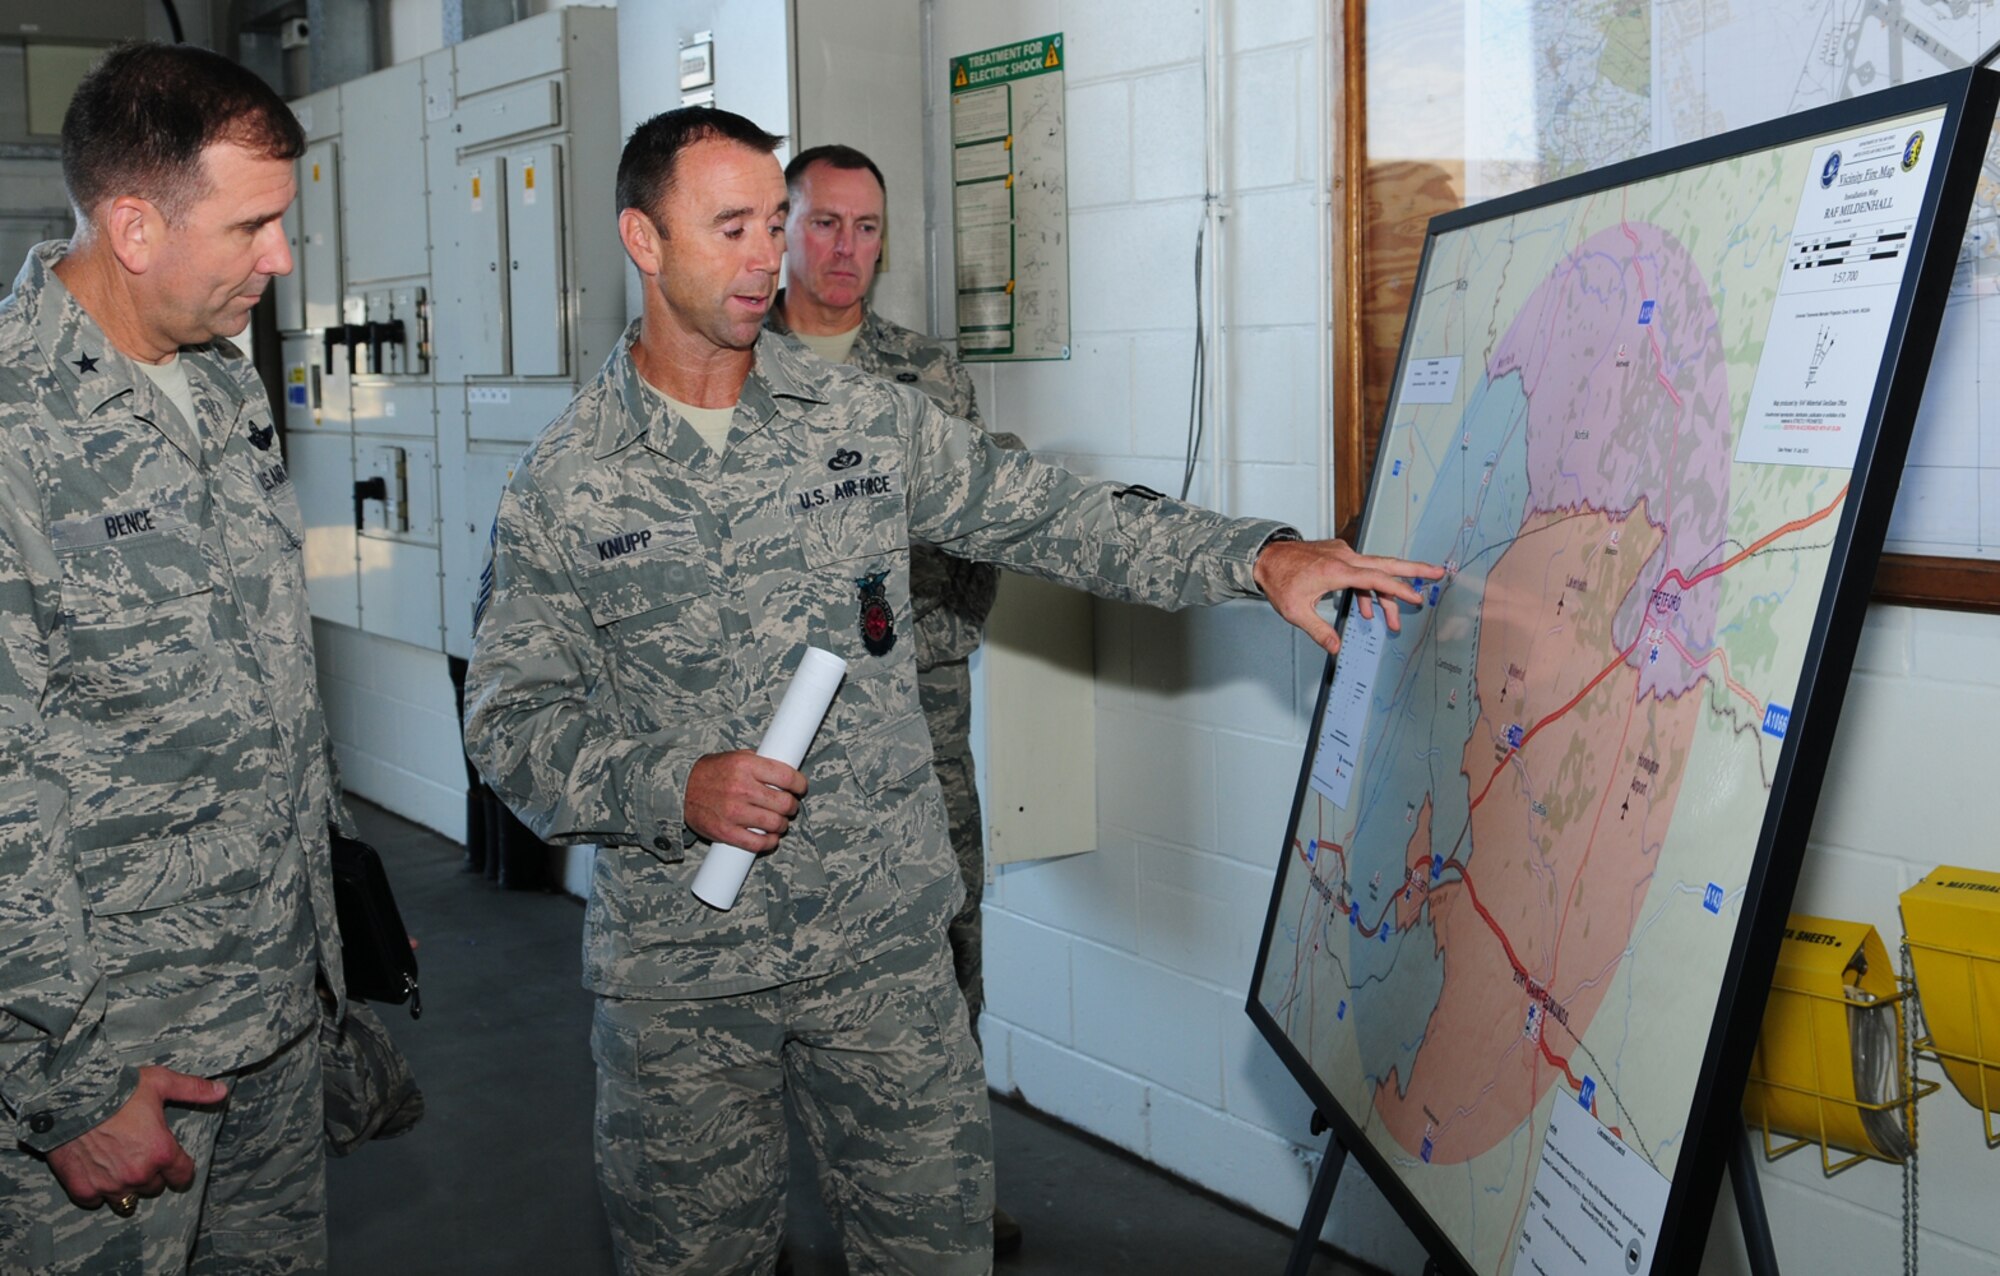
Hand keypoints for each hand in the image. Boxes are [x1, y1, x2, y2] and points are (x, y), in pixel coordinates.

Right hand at [46, 1066, 226, 1208]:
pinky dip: (97, 1190)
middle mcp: (138, 1174)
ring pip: (127, 1200)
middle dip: (150, 1174)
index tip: (173, 1164)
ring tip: (118, 1166)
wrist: (69, 1098)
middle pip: (154, 1187)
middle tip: (139, 1154)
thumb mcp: (160, 1082)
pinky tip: (95, 1171)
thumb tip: (221, 1092)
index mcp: (161, 1152)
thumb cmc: (118, 1089)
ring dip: (126, 1187)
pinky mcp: (83, 1190)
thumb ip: (193, 1090)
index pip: (182, 1176)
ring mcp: (110, 1185)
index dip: (180, 1170)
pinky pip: (96, 1202)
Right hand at [685, 750, 807, 852]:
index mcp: (746, 765)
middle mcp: (741, 788)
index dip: (800, 784)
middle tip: (789, 806)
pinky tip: (771, 837)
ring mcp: (734, 812)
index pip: (787, 776)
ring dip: (782, 825)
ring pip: (775, 823)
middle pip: (784, 802)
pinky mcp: (726, 832)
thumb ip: (758, 761)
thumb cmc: (709, 772)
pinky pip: (758, 842)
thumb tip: (784, 768)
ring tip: (779, 822)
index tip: (800, 788)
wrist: (679, 789)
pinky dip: (769, 842)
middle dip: (791, 806)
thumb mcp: (733, 756)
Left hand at [1253, 538, 1445, 655]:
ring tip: (1392, 621)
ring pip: (1373, 572)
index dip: (1398, 589)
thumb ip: (1319, 631)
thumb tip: (1336, 648)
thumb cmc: (1279, 581)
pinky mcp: (1338, 554)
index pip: (1376, 579)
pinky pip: (1361, 571)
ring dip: (1385, 595)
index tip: (1417, 597)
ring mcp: (1342, 554)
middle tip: (1439, 572)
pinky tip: (1367, 608)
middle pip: (1386, 564)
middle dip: (1414, 569)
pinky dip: (1368, 589)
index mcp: (1337, 570)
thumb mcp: (1296, 612)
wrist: (1265, 557)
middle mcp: (1344, 557)